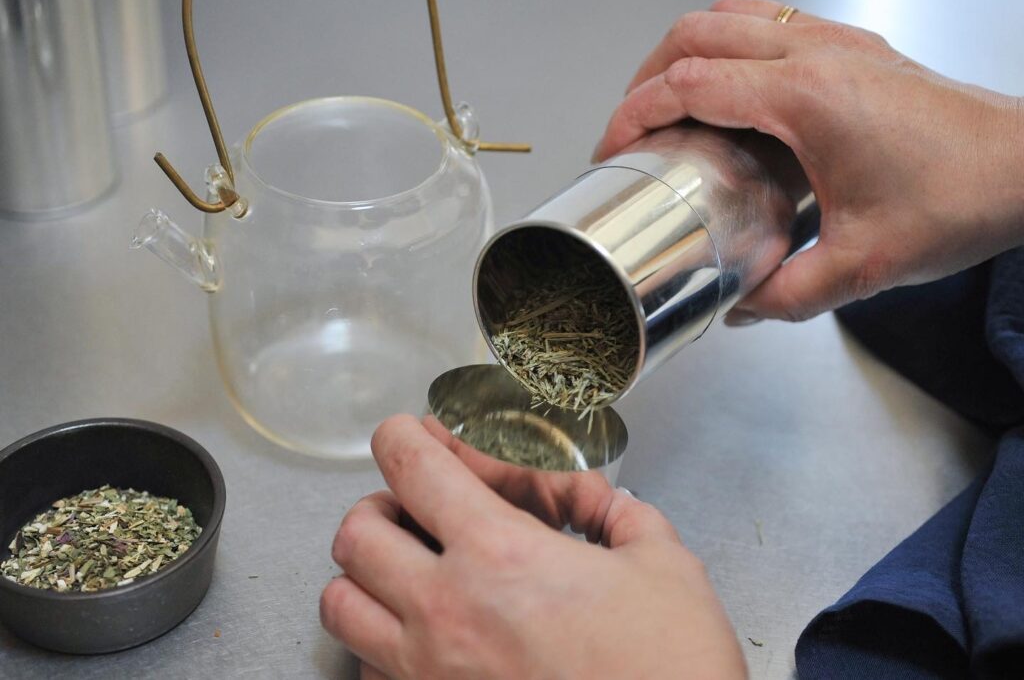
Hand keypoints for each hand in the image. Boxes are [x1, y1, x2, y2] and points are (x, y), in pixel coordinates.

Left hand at [320, 415, 745, 678]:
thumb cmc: (670, 668)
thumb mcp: (663, 564)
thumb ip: (618, 514)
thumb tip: (598, 501)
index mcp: (500, 552)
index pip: (411, 465)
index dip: (403, 435)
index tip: (411, 434)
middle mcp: (446, 610)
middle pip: (355, 533)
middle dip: (378, 505)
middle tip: (411, 508)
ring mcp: (430, 672)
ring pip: (339, 607)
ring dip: (361, 576)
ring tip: (400, 571)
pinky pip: (367, 671)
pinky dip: (377, 645)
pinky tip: (420, 638)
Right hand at [594, 0, 1023, 321]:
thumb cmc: (962, 197)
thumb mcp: (863, 265)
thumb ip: (788, 295)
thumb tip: (740, 306)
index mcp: (808, 99)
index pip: (691, 81)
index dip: (635, 112)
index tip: (613, 145)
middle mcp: (818, 56)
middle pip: (698, 30)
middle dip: (646, 75)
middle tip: (631, 125)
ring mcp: (838, 43)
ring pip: (733, 12)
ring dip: (687, 49)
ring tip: (668, 100)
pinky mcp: (856, 48)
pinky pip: (771, 22)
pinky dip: (730, 43)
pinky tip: (731, 90)